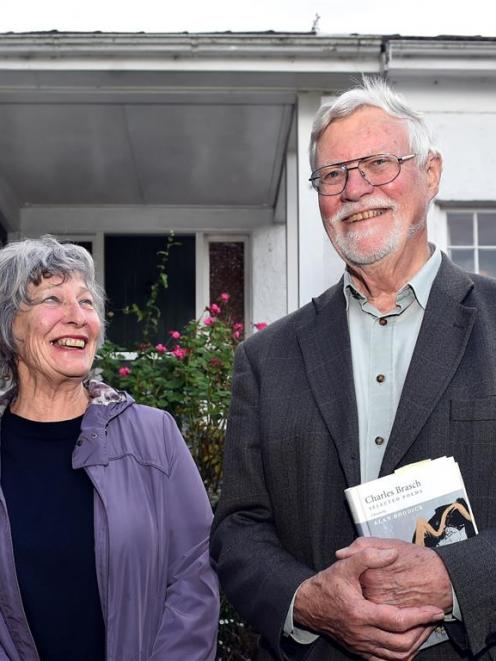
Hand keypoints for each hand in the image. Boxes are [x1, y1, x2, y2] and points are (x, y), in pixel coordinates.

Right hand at [293, 547, 443, 659]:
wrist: (307, 605)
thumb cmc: (327, 585)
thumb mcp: (345, 565)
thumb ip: (368, 556)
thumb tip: (392, 553)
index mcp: (360, 613)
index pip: (398, 620)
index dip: (420, 616)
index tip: (435, 610)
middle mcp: (362, 634)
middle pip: (402, 643)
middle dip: (423, 631)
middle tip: (433, 618)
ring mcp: (361, 645)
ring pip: (396, 656)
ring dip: (415, 644)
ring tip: (425, 628)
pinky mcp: (360, 651)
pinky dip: (401, 656)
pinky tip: (408, 643)